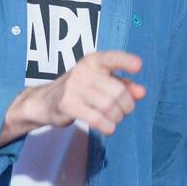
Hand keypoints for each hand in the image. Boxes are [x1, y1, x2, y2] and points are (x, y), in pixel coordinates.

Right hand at [3, 51, 145, 143]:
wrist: (45, 101)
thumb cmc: (80, 90)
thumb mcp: (101, 82)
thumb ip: (123, 84)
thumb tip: (141, 92)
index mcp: (93, 61)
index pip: (112, 58)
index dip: (126, 61)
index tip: (138, 66)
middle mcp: (83, 71)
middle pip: (118, 92)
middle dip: (127, 105)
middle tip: (124, 111)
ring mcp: (73, 87)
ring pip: (110, 107)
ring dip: (117, 117)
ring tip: (114, 118)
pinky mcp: (67, 105)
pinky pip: (97, 119)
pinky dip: (108, 126)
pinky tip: (108, 127)